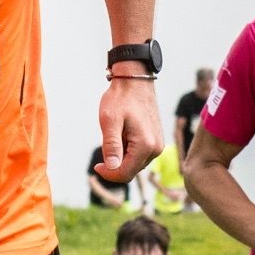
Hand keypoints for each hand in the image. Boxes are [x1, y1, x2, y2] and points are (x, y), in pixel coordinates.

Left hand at [97, 75, 162, 194]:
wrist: (135, 81)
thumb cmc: (120, 98)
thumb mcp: (109, 120)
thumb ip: (111, 145)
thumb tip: (111, 167)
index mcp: (145, 145)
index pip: (125, 174)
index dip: (108, 173)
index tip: (96, 165)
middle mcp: (156, 148)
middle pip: (131, 171)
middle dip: (115, 164)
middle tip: (106, 141)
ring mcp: (158, 145)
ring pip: (135, 164)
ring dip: (122, 156)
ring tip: (117, 134)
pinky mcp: (156, 140)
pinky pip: (140, 155)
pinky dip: (128, 150)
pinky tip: (124, 133)